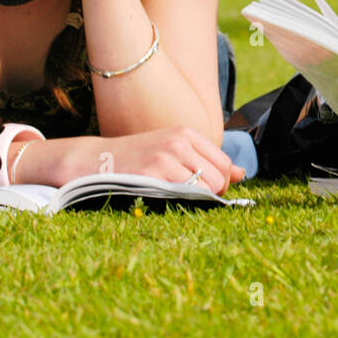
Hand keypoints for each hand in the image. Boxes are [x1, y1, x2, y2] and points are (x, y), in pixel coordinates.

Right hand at [74, 127, 244, 194]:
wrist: (95, 160)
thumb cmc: (137, 158)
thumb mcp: (172, 150)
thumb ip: (206, 160)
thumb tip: (242, 173)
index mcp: (186, 133)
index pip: (225, 162)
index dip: (222, 182)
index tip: (207, 190)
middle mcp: (179, 142)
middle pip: (220, 177)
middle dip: (213, 194)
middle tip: (193, 198)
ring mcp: (166, 158)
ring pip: (208, 188)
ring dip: (199, 200)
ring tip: (179, 199)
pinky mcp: (153, 175)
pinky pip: (186, 196)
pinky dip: (184, 203)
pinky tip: (167, 200)